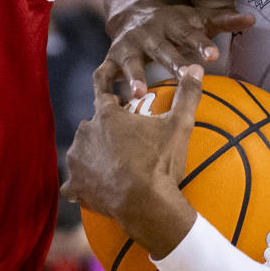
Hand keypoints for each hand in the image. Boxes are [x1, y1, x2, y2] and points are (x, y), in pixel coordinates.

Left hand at [62, 64, 201, 257]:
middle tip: (124, 145)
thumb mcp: (179, 125)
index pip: (104, 97)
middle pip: (92, 125)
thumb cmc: (161, 162)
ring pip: (81, 152)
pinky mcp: (74, 184)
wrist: (146, 203)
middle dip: (104, 132)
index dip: (115, 103)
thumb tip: (197, 68)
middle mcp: (85, 132)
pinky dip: (80, 187)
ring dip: (91, 156)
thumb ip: (187, 94)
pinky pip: (72, 184)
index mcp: (106, 114)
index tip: (123, 110)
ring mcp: (77, 159)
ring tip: (112, 166)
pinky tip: (91, 190)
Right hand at [95, 5, 254, 100]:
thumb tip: (251, 19)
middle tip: (184, 76)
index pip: (190, 34)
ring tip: (139, 93)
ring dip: (134, 76)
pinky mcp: (111, 58)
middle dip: (172, 62)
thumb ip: (223, 21)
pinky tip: (112, 104)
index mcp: (173, 23)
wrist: (132, 12)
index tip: (213, 55)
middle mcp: (149, 33)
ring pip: (130, 61)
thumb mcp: (195, 18)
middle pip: (162, 48)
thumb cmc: (173, 23)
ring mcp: (128, 45)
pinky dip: (104, 87)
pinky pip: (104, 74)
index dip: (201, 44)